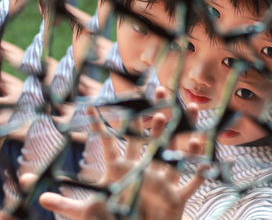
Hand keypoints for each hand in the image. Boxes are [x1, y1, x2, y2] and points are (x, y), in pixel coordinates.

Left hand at [39, 91, 205, 219]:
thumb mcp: (89, 213)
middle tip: (158, 92)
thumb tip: (40, 196)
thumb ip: (68, 205)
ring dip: (181, 132)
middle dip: (153, 116)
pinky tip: (202, 145)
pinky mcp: (176, 198)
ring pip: (173, 152)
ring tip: (187, 108)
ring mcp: (161, 182)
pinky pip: (191, 179)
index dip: (101, 126)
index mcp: (120, 172)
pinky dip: (198, 165)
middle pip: (147, 139)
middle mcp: (143, 170)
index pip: (109, 144)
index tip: (91, 106)